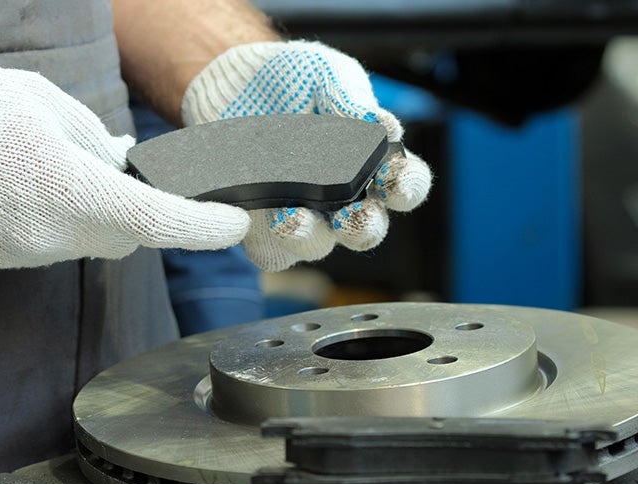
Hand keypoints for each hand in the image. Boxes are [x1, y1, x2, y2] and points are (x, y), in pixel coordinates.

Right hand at [0, 62, 248, 268]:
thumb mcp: (46, 104)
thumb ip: (98, 142)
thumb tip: (126, 165)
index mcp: (71, 190)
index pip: (158, 221)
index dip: (205, 228)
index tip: (233, 225)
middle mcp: (52, 235)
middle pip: (128, 236)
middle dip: (139, 210)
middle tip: (124, 173)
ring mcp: (24, 253)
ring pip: (89, 241)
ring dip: (93, 212)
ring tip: (56, 169)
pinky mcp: (0, 258)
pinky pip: (51, 244)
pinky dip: (57, 220)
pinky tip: (27, 187)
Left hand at [182, 40, 431, 270]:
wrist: (231, 84)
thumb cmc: (291, 79)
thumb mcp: (326, 75)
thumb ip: (351, 98)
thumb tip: (383, 126)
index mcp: (373, 164)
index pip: (405, 185)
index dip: (406, 185)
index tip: (392, 174)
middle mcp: (345, 201)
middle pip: (368, 229)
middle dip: (363, 227)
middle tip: (352, 216)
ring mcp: (305, 218)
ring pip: (318, 245)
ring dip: (309, 236)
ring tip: (292, 217)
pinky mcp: (264, 231)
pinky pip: (271, 253)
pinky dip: (268, 244)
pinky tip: (255, 221)